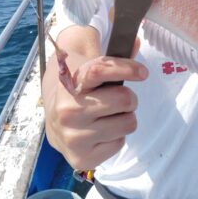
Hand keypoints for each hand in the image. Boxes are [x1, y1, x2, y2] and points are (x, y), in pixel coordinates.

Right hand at [43, 41, 147, 170]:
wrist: (54, 121)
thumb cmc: (79, 92)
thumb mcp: (88, 70)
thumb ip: (112, 57)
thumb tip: (136, 41)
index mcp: (70, 84)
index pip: (101, 70)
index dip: (127, 68)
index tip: (143, 72)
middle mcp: (69, 111)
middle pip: (124, 99)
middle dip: (128, 97)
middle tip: (119, 98)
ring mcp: (74, 137)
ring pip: (128, 123)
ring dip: (124, 117)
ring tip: (108, 116)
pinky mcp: (82, 158)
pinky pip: (120, 143)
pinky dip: (116, 137)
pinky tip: (101, 132)